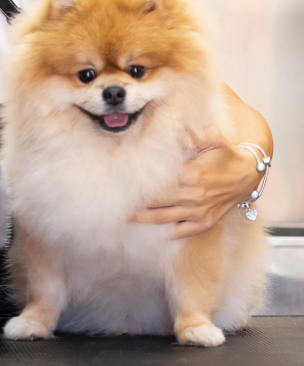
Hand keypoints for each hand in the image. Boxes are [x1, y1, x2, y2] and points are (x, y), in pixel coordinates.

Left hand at [131, 128, 259, 239]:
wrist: (249, 175)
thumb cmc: (227, 154)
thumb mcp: (212, 138)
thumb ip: (190, 135)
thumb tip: (168, 134)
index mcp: (192, 174)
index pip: (158, 181)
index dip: (139, 183)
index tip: (124, 182)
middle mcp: (193, 195)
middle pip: (156, 202)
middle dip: (135, 203)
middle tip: (117, 201)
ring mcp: (199, 212)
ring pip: (163, 218)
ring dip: (143, 219)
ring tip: (125, 217)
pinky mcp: (205, 223)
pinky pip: (180, 232)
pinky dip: (165, 232)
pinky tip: (149, 232)